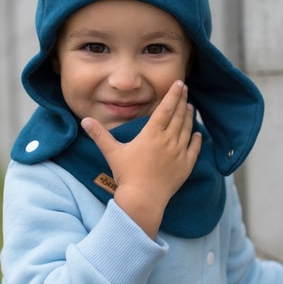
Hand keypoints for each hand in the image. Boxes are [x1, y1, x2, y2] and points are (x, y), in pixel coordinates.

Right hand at [81, 80, 201, 238]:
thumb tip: (84, 120)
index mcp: (152, 134)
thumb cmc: (126, 175)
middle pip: (178, 116)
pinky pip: (194, 149)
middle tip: (185, 90)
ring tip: (190, 107)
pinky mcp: (186, 166)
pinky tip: (197, 134)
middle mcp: (168, 141)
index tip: (179, 84)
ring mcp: (179, 153)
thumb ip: (99, 135)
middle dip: (182, 101)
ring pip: (187, 130)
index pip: (165, 108)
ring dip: (189, 117)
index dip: (173, 95)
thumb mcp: (112, 152)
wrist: (142, 200)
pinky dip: (196, 140)